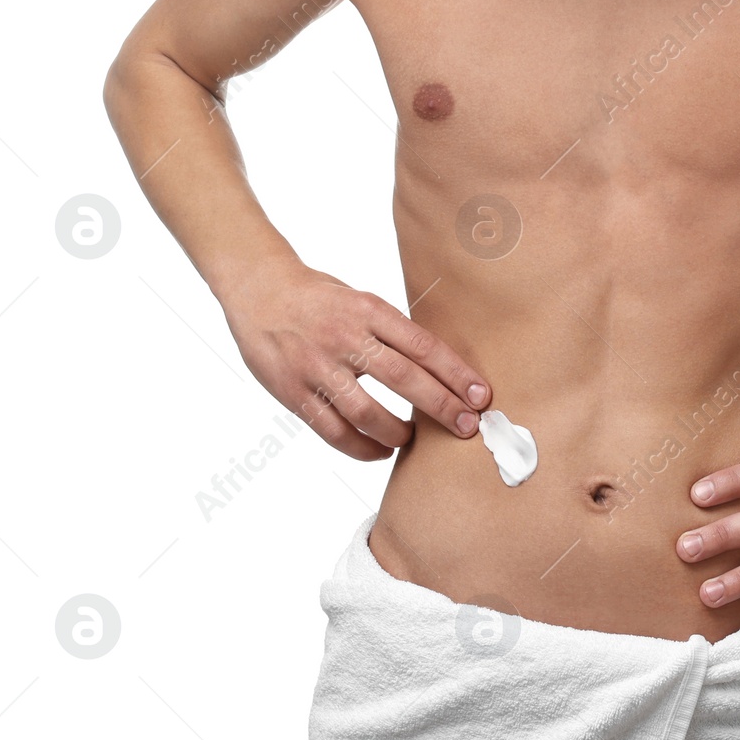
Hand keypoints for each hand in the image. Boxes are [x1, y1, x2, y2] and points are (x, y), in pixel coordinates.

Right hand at [221, 263, 490, 460]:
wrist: (259, 288)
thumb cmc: (319, 297)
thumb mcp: (361, 300)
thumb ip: (390, 332)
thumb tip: (437, 370)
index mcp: (370, 310)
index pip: (423, 345)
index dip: (455, 373)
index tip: (480, 395)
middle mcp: (347, 337)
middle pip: (404, 378)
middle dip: (441, 406)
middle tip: (466, 426)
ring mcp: (318, 366)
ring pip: (368, 412)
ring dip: (398, 433)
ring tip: (413, 440)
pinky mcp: (293, 391)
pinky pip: (333, 430)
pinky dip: (361, 448)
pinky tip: (379, 451)